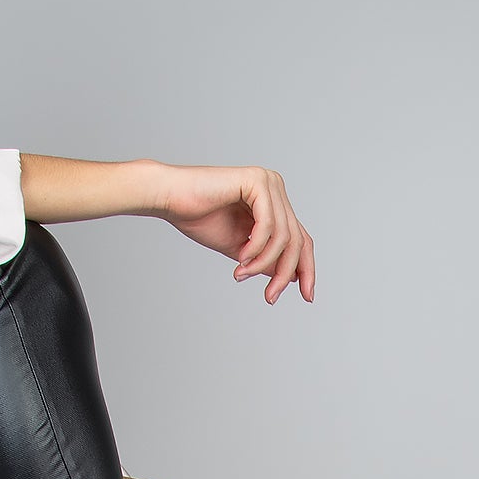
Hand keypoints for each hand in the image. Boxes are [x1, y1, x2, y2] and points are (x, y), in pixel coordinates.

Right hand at [153, 162, 314, 303]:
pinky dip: (256, 248)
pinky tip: (240, 259)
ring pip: (284, 236)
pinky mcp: (256, 181)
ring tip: (241, 274)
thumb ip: (264, 259)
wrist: (171, 199)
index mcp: (274, 202)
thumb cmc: (198, 218)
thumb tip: (289, 276)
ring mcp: (268, 182)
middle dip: (285, 273)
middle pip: (297, 240)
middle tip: (269, 297)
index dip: (307, 269)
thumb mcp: (240, 249)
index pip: (301, 239)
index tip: (307, 297)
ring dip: (264, 263)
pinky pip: (268, 225)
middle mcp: (276, 188)